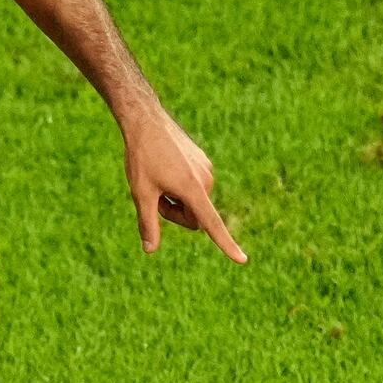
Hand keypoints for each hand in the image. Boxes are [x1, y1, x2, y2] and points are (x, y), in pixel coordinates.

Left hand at [122, 110, 246, 263]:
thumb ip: (147, 223)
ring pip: (192, 201)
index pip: (210, 224)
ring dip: (175, 198)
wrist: (145, 121)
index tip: (242, 261)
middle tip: (153, 195)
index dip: (225, 244)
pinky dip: (179, 185)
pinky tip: (163, 167)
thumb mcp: (140, 193)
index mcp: (193, 190)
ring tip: (157, 178)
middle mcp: (206, 180)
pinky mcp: (203, 161)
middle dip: (174, 213)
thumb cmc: (141, 158)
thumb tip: (150, 250)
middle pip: (193, 217)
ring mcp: (207, 169)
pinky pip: (193, 185)